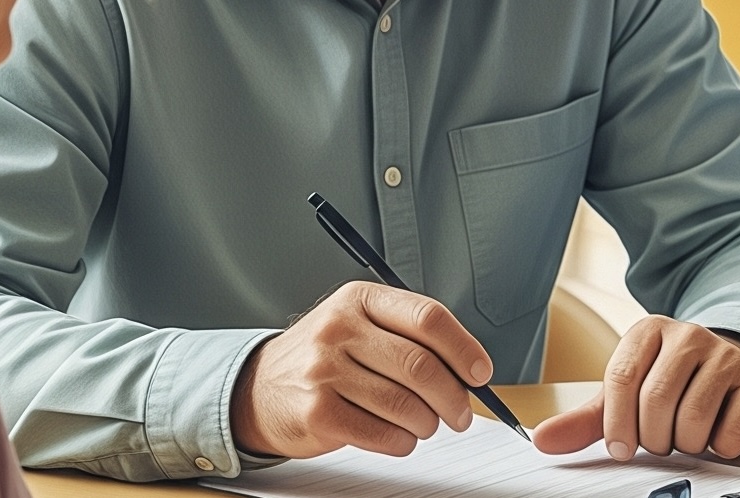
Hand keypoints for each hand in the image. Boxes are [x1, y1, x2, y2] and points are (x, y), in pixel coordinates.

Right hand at [229, 281, 493, 459]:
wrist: (258, 388)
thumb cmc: (324, 355)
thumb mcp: (359, 322)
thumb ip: (406, 333)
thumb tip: (465, 365)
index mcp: (361, 299)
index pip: (428, 318)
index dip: (463, 347)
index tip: (480, 371)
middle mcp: (341, 329)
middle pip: (420, 365)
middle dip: (453, 395)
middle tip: (462, 412)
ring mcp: (325, 371)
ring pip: (404, 403)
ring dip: (428, 422)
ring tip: (428, 425)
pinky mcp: (317, 413)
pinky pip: (380, 433)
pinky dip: (401, 441)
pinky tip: (401, 437)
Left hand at [532, 317, 739, 459]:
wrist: (729, 372)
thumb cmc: (668, 387)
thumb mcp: (625, 398)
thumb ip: (584, 421)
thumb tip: (541, 440)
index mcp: (648, 332)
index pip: (622, 377)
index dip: (618, 423)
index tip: (621, 448)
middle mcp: (687, 334)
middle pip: (656, 401)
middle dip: (653, 438)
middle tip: (659, 439)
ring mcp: (724, 354)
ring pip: (692, 419)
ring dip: (684, 444)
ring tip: (685, 434)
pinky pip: (729, 432)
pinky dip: (717, 446)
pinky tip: (715, 430)